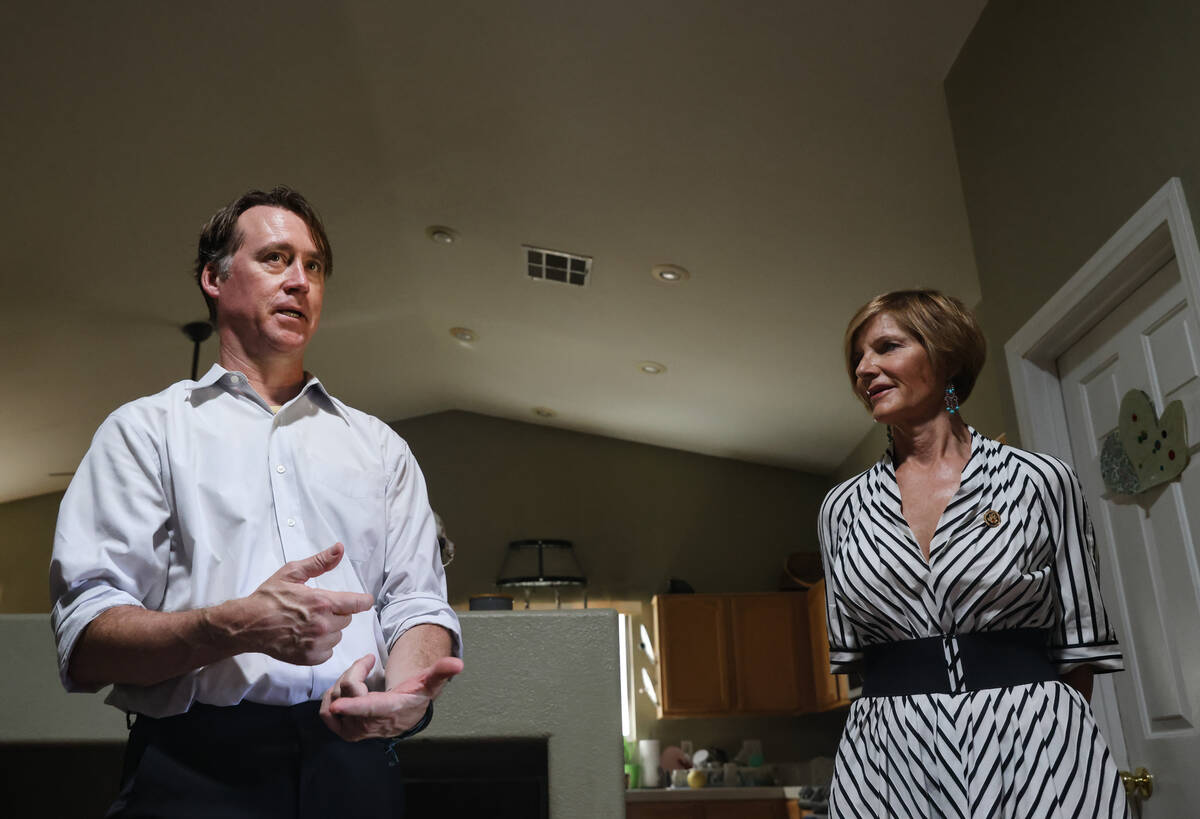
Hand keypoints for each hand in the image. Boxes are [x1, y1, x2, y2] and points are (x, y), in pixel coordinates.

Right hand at [223, 543, 373, 664]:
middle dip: (337, 613)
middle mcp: (322, 624)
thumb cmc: (268, 598)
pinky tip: (307, 636)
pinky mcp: (309, 657)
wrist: (248, 624)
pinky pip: (328, 651)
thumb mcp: (292, 573)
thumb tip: (339, 549)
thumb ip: (319, 562)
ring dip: (330, 630)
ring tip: (309, 623)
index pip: (357, 603)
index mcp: (322, 601)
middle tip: (318, 609)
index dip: (364, 601)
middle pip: (346, 619)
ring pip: (338, 635)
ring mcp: (316, 643)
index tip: (365, 601)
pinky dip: (322, 645)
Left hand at [319, 654, 463, 740]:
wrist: (403, 718)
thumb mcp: (429, 682)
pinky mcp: (343, 732)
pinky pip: (326, 712)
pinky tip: (345, 690)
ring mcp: (353, 731)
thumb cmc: (414, 696)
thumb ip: (441, 671)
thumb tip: (458, 663)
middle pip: (347, 689)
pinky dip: (331, 696)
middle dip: (356, 670)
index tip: (338, 704)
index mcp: (388, 710)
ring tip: (359, 676)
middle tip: (368, 662)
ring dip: (344, 681)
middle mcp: (368, 725)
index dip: (353, 705)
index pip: (369, 708)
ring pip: (335, 696)